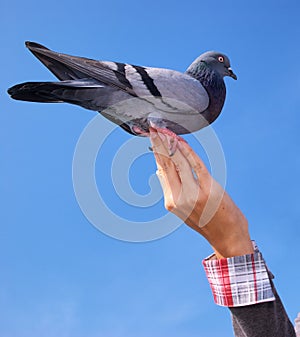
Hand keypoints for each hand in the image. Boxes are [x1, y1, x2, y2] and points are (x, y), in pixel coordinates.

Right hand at [149, 128, 253, 258]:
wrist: (227, 237)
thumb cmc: (206, 221)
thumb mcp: (182, 209)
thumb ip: (170, 188)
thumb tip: (159, 170)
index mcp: (171, 202)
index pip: (161, 170)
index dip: (156, 151)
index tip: (152, 137)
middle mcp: (179, 197)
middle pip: (166, 164)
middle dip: (159, 144)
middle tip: (154, 128)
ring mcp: (194, 193)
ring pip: (179, 162)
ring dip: (171, 144)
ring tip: (165, 130)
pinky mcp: (209, 188)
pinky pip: (196, 165)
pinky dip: (188, 151)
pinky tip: (181, 141)